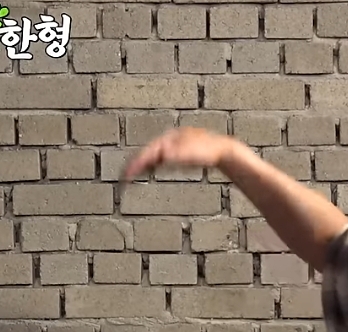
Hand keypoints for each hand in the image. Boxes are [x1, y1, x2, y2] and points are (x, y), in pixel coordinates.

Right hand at [121, 127, 238, 181]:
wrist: (224, 151)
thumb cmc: (209, 151)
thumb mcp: (192, 154)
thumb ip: (177, 155)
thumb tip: (162, 155)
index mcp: (169, 138)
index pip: (147, 151)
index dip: (136, 163)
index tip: (127, 174)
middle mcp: (168, 140)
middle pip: (147, 152)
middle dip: (135, 163)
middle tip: (123, 176)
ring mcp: (172, 146)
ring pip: (152, 155)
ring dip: (141, 164)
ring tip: (129, 174)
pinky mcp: (177, 153)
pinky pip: (159, 159)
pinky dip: (151, 165)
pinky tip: (147, 171)